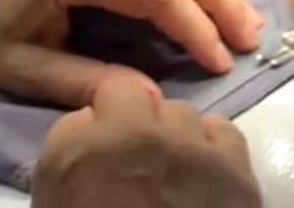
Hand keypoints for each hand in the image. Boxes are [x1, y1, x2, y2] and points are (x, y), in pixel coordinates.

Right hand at [31, 75, 261, 207]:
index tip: (97, 156)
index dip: (90, 135)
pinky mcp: (235, 171)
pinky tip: (207, 175)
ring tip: (172, 173)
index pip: (78, 115)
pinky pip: (223, 133)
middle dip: (130, 120)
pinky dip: (213, 149)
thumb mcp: (59, 207)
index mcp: (73, 155)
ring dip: (172, 135)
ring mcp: (188, 148)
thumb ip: (72, 175)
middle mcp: (130, 136)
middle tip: (133, 161)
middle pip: (129, 95)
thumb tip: (91, 159)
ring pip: (179, 112)